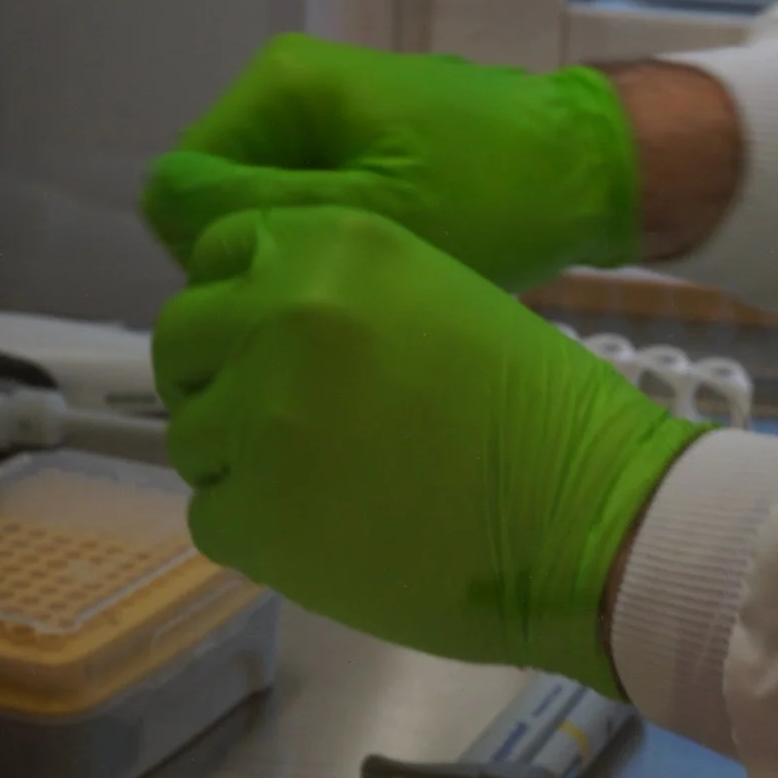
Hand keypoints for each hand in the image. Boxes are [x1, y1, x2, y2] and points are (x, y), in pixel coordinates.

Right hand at [140, 36, 641, 292]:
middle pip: (225, 200)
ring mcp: (332, 116)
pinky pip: (319, 207)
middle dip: (267, 253)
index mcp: (280, 85)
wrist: (598, 170)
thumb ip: (259, 210)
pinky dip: (345, 245)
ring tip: (373, 283)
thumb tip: (163, 210)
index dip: (219, 251)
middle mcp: (293, 89)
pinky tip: (393, 268)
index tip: (290, 287)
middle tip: (341, 291)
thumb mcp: (368, 214)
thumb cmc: (492, 194)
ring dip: (310, 256)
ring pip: (273, 213)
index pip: (183, 186)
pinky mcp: (369, 147)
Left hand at [153, 206, 704, 692]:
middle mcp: (277, 314)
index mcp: (331, 246)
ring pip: (193, 437)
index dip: (240, 305)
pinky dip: (260, 530)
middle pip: (182, 341)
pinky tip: (332, 532)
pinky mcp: (253, 515)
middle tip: (291, 424)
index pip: (220, 253)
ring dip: (242, 461)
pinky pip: (213, 517)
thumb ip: (343, 297)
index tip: (273, 345)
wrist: (594, 518)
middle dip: (221, 380)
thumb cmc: (546, 412)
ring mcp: (256, 418)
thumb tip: (263, 328)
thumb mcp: (441, 299)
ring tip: (328, 484)